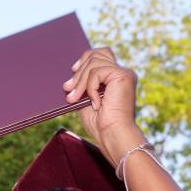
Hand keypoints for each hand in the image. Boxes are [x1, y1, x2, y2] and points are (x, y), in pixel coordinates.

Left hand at [63, 48, 144, 167]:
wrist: (112, 135)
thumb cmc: (100, 125)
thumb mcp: (85, 101)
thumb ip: (83, 86)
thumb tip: (70, 76)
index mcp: (115, 78)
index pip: (100, 55)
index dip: (85, 59)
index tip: (73, 70)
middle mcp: (122, 73)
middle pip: (96, 55)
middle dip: (78, 72)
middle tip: (67, 89)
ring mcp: (123, 73)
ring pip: (94, 62)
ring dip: (80, 81)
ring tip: (73, 99)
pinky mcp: (123, 76)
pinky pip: (97, 72)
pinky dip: (90, 87)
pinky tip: (94, 103)